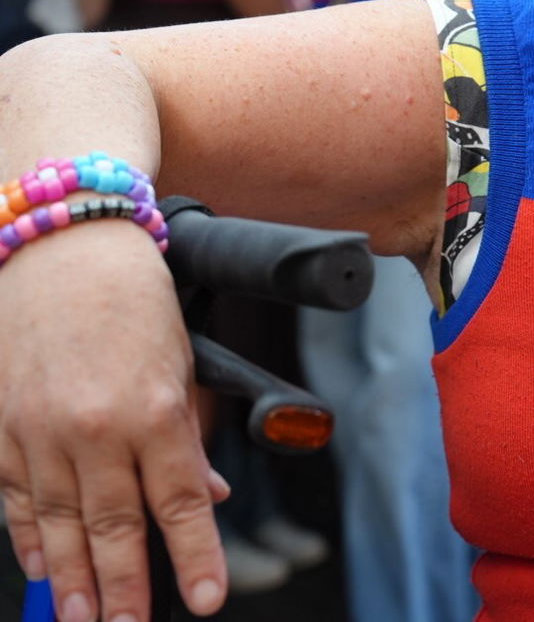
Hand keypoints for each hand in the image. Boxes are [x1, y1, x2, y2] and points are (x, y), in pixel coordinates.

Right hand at [0, 222, 228, 620]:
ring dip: (75, 580)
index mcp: (155, 410)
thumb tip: (209, 497)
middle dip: (126, 589)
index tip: (207, 600)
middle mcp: (96, 428)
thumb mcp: (183, 364)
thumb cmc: (136, 302)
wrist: (62, 250)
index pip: (180, 503)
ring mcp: (40, 431)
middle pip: (114, 527)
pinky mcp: (1, 426)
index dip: (195, 557)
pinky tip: (43, 569)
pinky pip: (14, 497)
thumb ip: (189, 439)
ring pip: (58, 524)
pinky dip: (27, 538)